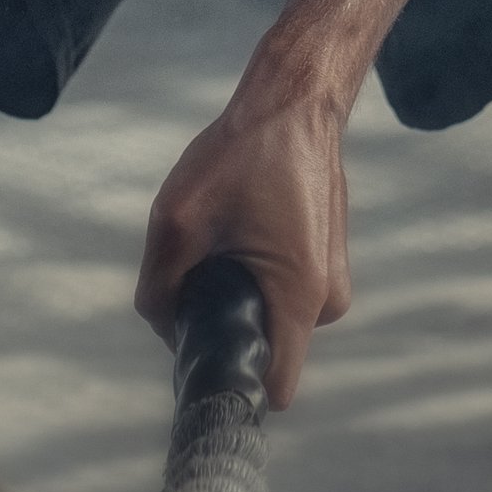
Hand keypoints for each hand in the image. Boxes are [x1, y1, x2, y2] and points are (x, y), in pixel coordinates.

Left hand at [137, 85, 350, 407]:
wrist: (294, 103)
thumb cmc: (242, 154)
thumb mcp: (177, 220)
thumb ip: (160, 288)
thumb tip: (163, 327)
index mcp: (299, 298)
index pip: (272, 387)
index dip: (231, 385)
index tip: (199, 365)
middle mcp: (327, 301)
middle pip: (262, 349)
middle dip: (224, 324)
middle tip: (201, 267)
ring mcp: (331, 282)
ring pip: (269, 318)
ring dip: (238, 294)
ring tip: (224, 236)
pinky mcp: (327, 264)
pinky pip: (282, 293)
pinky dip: (256, 275)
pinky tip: (243, 230)